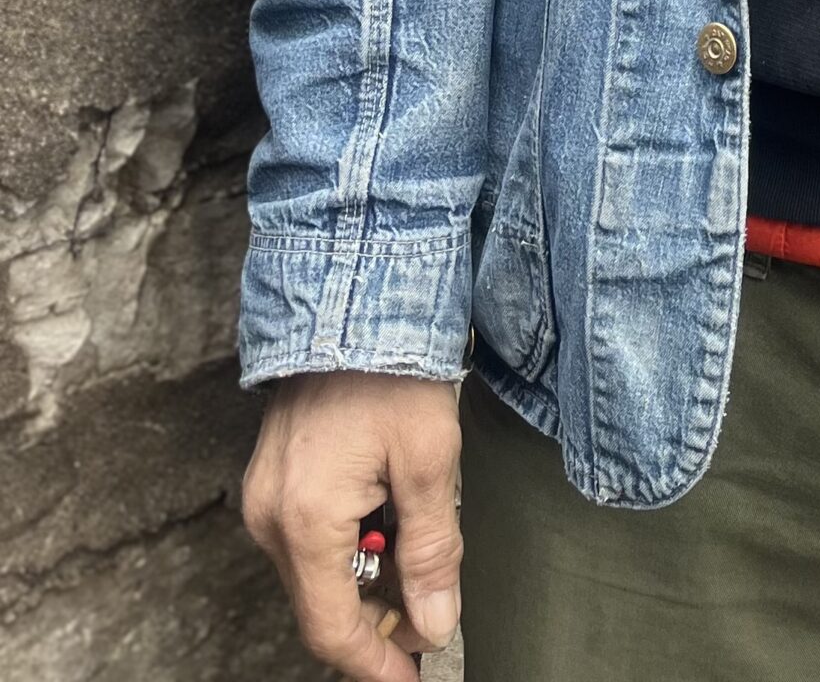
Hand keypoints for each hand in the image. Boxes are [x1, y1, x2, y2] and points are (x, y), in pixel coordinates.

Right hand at [242, 369, 462, 680]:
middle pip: (321, 604)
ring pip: (315, 573)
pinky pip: (307, 538)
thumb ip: (433, 548)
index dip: (375, 662)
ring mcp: (265, 495)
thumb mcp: (431, 459)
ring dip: (367, 580)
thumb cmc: (392, 366)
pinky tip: (389, 519)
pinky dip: (348, 547)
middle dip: (378, 619)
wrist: (353, 292)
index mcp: (305, 520)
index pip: (332, 627)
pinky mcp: (273, 476)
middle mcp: (270, 515)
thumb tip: (436, 620)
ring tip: (420, 551)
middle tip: (433, 613)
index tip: (411, 677)